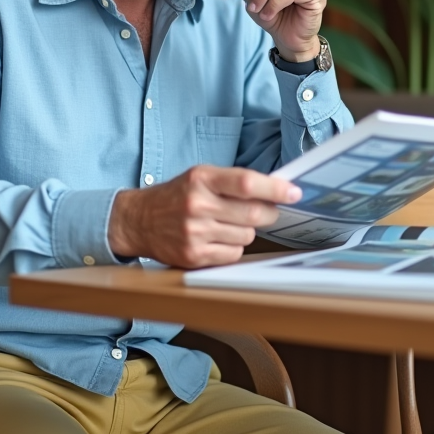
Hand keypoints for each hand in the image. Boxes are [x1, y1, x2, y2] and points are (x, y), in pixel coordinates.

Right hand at [108, 166, 301, 267]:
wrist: (138, 220)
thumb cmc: (177, 195)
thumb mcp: (200, 177)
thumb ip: (233, 182)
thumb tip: (277, 190)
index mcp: (201, 179)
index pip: (246, 183)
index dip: (275, 189)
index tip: (294, 193)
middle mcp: (197, 205)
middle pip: (253, 214)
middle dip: (268, 213)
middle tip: (268, 211)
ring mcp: (195, 233)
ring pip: (247, 236)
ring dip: (246, 231)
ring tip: (227, 224)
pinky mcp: (194, 256)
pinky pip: (233, 255)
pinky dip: (233, 248)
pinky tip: (218, 239)